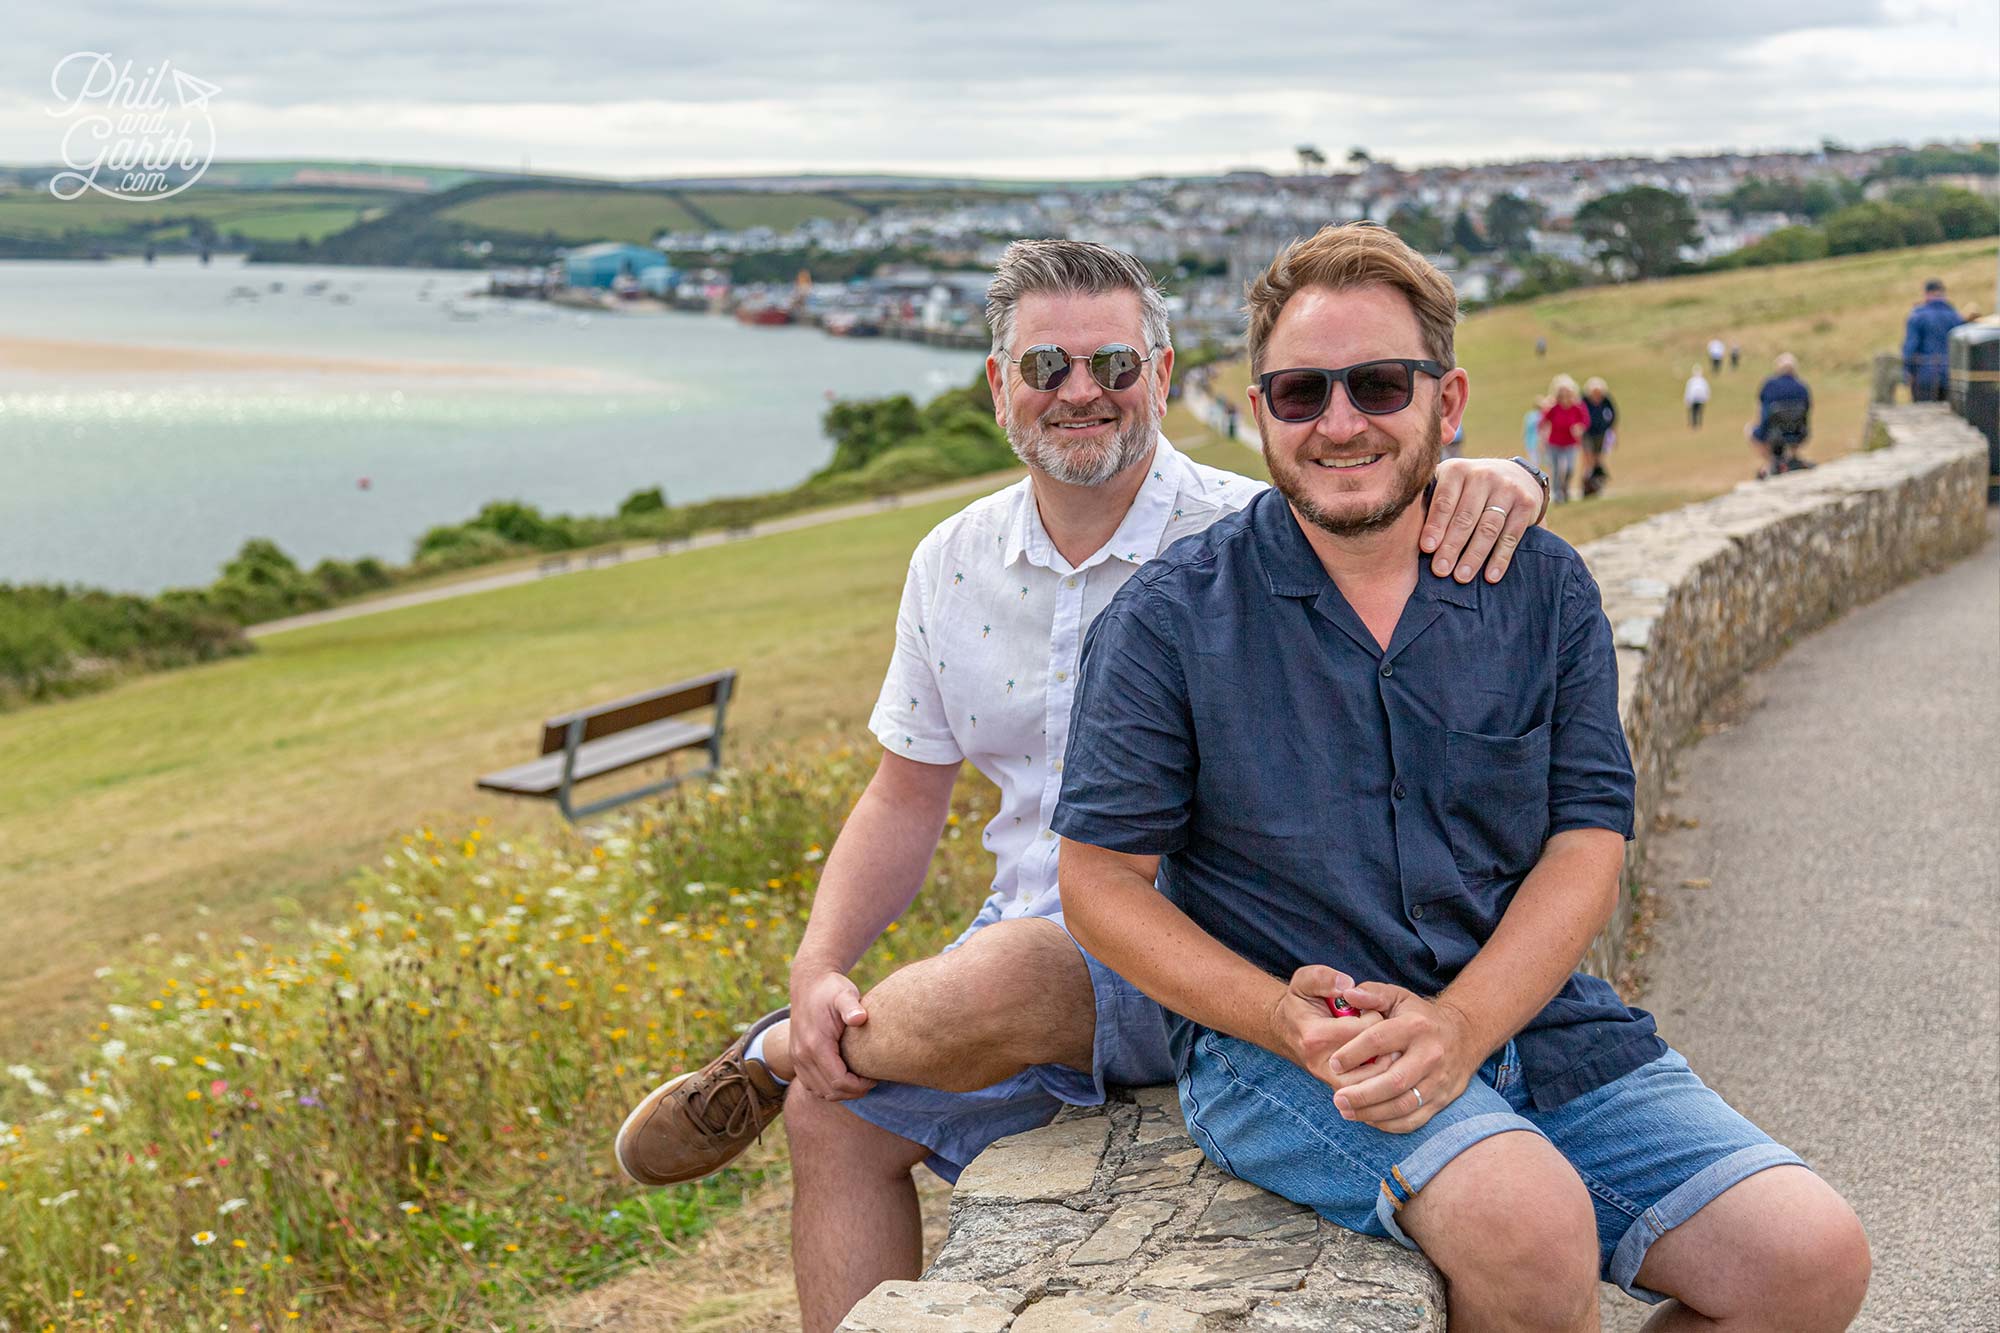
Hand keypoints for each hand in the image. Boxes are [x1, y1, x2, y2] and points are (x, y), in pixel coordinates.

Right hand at [787, 967, 876, 1100]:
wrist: (809, 982)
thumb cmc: (831, 989)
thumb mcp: (844, 993)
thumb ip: (851, 1006)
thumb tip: (860, 1018)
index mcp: (815, 1044)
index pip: (838, 1081)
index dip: (859, 1086)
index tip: (874, 1078)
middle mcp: (802, 1055)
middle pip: (830, 1091)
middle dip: (853, 1092)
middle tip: (870, 1082)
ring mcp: (796, 1058)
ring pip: (819, 1091)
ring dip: (840, 1092)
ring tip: (858, 1081)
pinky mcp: (796, 1058)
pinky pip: (811, 1085)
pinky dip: (827, 1088)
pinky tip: (843, 1077)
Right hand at [1267, 966, 1389, 1086]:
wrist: (1286, 1031)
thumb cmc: (1300, 1004)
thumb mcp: (1305, 981)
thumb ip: (1324, 977)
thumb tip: (1348, 985)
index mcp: (1316, 1036)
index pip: (1364, 1031)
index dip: (1375, 1016)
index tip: (1369, 1009)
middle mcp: (1323, 1063)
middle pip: (1373, 1056)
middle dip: (1383, 1039)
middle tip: (1378, 1028)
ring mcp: (1330, 1079)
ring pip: (1374, 1080)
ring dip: (1385, 1060)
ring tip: (1381, 1042)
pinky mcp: (1338, 1088)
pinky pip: (1368, 1089)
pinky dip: (1380, 1075)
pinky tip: (1378, 1056)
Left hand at [1324, 984, 1479, 1132]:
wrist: (1464, 1035)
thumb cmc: (1420, 1016)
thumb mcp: (1398, 997)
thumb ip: (1372, 995)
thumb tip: (1347, 993)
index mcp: (1415, 1027)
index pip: (1380, 1040)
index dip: (1354, 1053)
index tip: (1333, 1063)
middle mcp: (1430, 1055)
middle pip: (1394, 1080)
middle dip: (1362, 1094)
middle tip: (1337, 1098)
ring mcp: (1438, 1080)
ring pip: (1404, 1104)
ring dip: (1372, 1112)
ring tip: (1346, 1111)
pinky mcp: (1442, 1099)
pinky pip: (1414, 1119)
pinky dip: (1390, 1124)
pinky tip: (1369, 1118)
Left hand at [1423, 459, 1540, 584]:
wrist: (1515, 476)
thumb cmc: (1468, 488)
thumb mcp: (1450, 484)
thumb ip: (1430, 500)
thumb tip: (1404, 532)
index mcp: (1457, 470)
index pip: (1444, 501)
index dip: (1435, 526)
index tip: (1427, 549)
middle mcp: (1482, 475)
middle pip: (1465, 517)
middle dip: (1452, 546)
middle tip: (1440, 570)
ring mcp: (1506, 488)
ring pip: (1488, 528)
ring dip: (1474, 555)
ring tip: (1462, 577)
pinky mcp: (1526, 504)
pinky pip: (1511, 535)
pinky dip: (1501, 558)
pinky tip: (1491, 576)